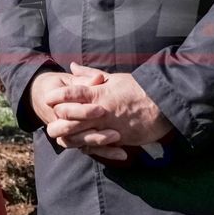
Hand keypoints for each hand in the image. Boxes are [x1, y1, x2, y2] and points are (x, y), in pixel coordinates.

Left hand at [45, 62, 172, 160]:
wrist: (165, 106)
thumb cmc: (140, 89)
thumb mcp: (115, 78)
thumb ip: (91, 75)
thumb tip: (73, 67)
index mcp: (99, 93)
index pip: (70, 94)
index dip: (56, 96)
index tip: (48, 97)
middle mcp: (100, 111)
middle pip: (68, 117)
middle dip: (56, 119)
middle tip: (51, 119)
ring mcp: (108, 127)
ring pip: (78, 135)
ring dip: (68, 136)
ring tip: (61, 135)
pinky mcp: (118, 140)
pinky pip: (97, 147)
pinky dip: (87, 147)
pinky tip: (81, 146)